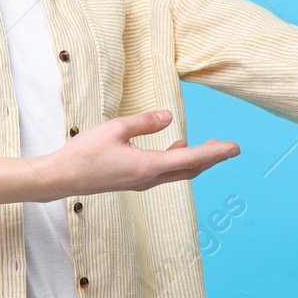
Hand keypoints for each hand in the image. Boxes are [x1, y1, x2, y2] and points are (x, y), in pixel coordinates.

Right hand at [45, 109, 239, 196]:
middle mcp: (149, 178)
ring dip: (196, 159)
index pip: (191, 159)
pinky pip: (164, 171)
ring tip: (211, 146)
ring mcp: (141, 182)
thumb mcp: (115, 129)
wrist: (62, 178)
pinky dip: (178, 159)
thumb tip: (169, 116)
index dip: (215, 152)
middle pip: (190, 169)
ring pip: (178, 171)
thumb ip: (145, 122)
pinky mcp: (133, 180)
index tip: (235, 148)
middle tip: (230, 148)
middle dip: (212, 158)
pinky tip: (177, 145)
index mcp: (148, 166)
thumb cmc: (84, 153)